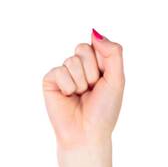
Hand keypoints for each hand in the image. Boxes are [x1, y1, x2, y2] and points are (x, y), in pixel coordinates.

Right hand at [42, 31, 124, 151]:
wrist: (87, 134)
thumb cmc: (103, 111)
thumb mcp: (117, 80)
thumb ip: (113, 53)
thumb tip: (94, 32)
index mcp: (96, 65)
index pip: (97, 45)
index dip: (102, 63)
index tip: (104, 81)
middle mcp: (79, 66)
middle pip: (83, 48)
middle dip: (91, 72)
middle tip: (91, 90)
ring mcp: (64, 72)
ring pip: (72, 61)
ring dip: (81, 82)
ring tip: (81, 96)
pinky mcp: (50, 79)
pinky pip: (60, 71)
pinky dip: (68, 86)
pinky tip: (68, 97)